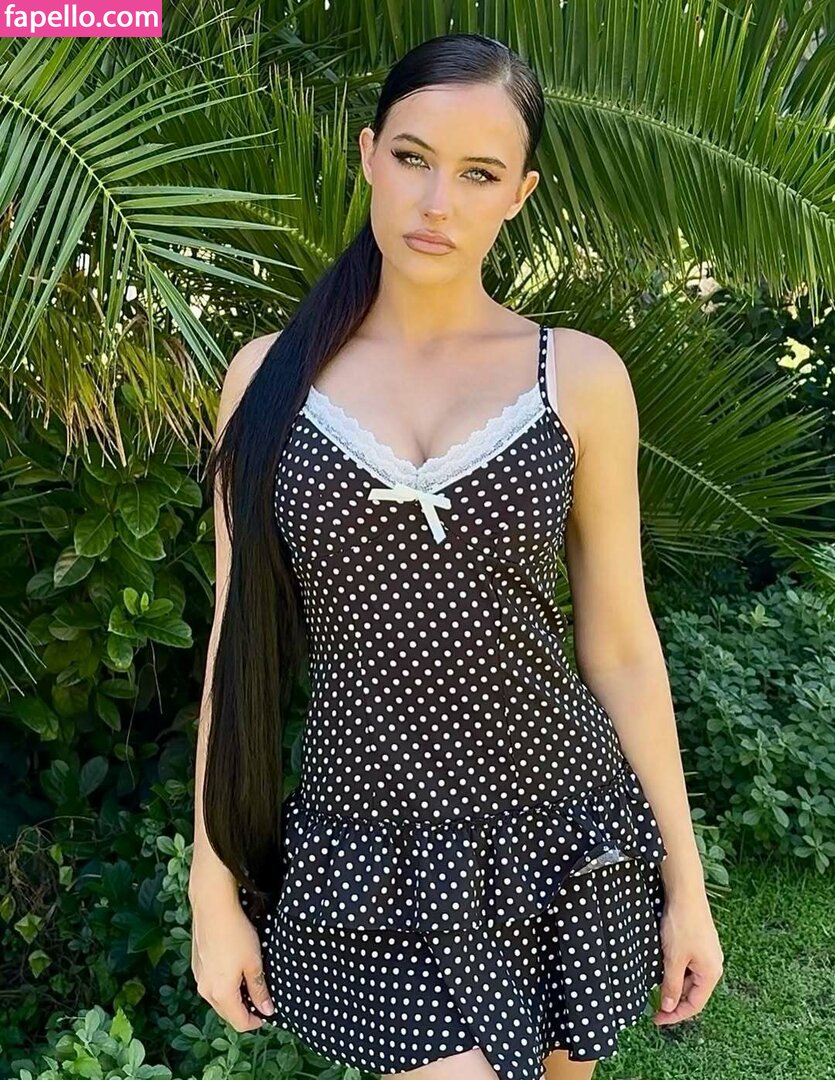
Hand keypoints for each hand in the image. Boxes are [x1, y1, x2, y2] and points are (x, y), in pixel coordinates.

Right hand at [190, 891, 274, 1031]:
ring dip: (234, 998)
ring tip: (250, 983)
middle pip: (227, 1013)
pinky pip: (211, 984)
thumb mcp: (254, 963)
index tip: (268, 1013)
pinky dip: (224, 985)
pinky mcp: (197, 965)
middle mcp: (205, 990)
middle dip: (244, 1011)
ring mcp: (199, 978)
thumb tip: (267, 1009)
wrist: (213, 907)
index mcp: (221, 993)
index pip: (239, 1022)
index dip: (255, 1021)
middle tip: (261, 999)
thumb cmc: (236, 934)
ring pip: (218, 999)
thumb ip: (259, 989)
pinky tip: (234, 970)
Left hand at [653, 892, 723, 1026]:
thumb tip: (668, 1006)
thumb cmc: (682, 925)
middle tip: (653, 1004)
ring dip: (674, 984)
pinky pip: (689, 964)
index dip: (676, 1015)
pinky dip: (676, 970)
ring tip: (656, 985)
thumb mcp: (673, 959)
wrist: (685, 892)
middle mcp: (713, 965)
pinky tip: (663, 966)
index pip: (695, 1004)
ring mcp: (708, 953)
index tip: (657, 1019)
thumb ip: (672, 984)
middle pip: (693, 992)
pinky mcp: (700, 942)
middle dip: (674, 999)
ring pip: (690, 978)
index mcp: (711, 973)